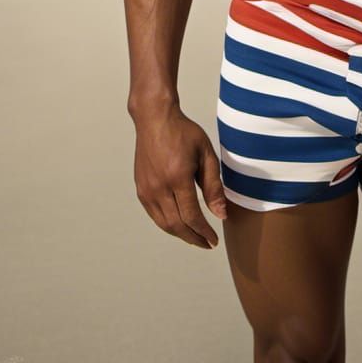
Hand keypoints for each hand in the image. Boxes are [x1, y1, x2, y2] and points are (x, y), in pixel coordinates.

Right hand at [132, 104, 227, 247]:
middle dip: (193, 238)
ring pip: (163, 223)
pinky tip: (179, 223)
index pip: (191, 216)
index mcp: (177, 178)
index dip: (203, 232)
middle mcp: (159, 187)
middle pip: (176, 225)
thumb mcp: (206, 154)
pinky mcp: (140, 189)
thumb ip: (213, 186)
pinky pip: (154, 214)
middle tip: (206, 244)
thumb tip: (221, 214)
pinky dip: (167, 224)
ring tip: (195, 236)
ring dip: (180, 234)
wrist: (155, 119)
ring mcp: (146, 189)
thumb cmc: (183, 133)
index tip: (214, 240)